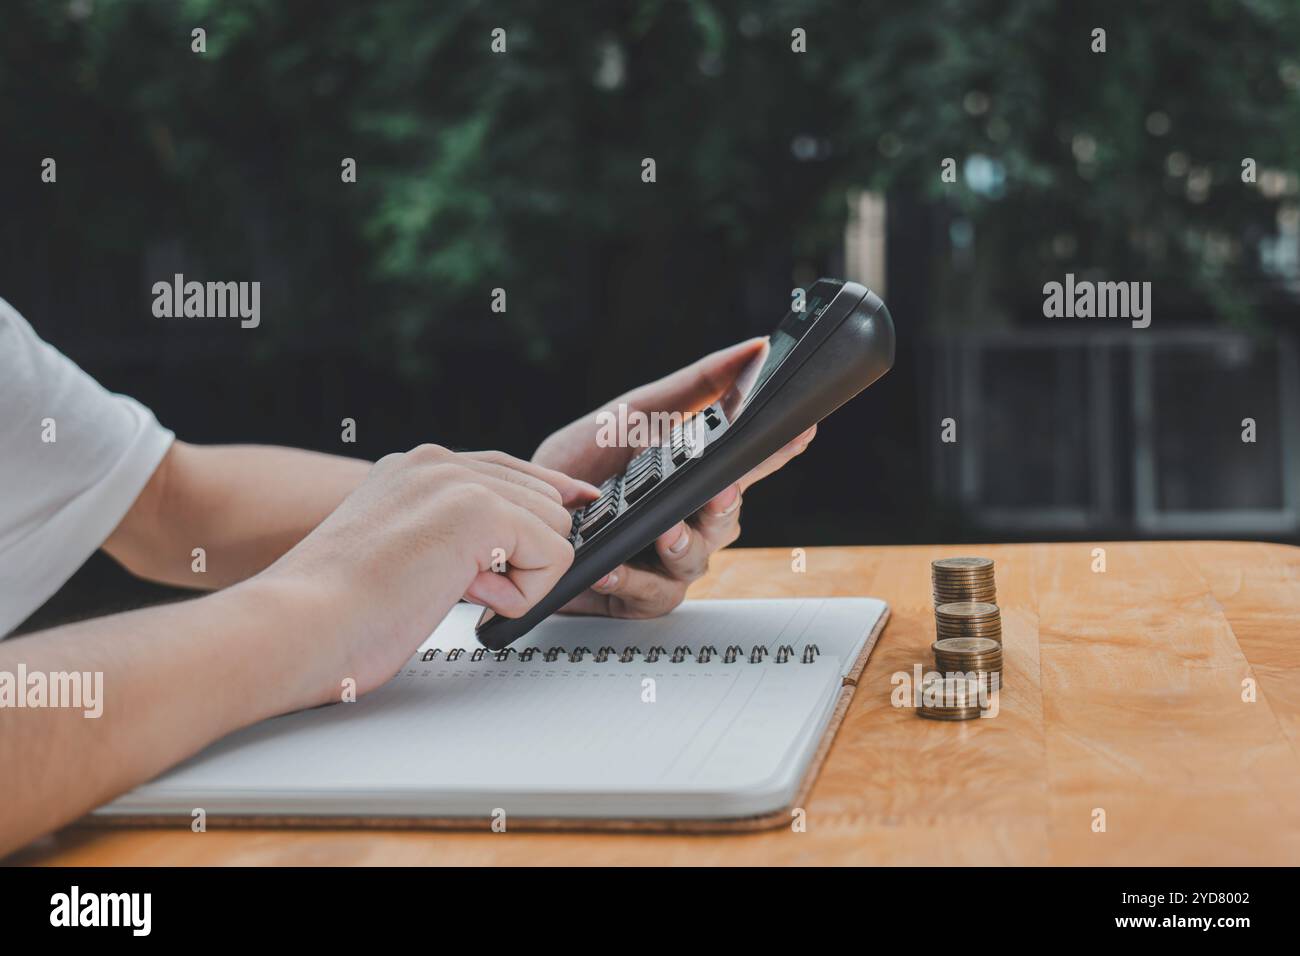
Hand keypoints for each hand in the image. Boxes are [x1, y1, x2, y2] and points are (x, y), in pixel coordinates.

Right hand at [254, 445, 594, 702]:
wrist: (294, 626)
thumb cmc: (330, 612)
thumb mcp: (399, 556)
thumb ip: (449, 539)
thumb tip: (505, 552)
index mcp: (414, 469)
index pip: (510, 472)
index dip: (543, 506)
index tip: (570, 523)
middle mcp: (436, 463)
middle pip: (544, 499)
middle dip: (523, 554)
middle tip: (464, 589)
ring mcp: (456, 481)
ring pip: (555, 526)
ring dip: (521, 576)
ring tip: (456, 594)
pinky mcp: (477, 511)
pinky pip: (555, 553)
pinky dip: (524, 594)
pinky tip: (471, 600)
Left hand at [532, 339, 816, 618]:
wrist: (527, 509)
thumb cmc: (586, 462)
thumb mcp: (638, 413)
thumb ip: (697, 385)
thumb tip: (754, 348)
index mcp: (701, 477)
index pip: (751, 462)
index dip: (780, 449)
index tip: (802, 429)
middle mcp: (695, 522)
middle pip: (727, 518)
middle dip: (725, 504)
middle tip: (719, 489)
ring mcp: (671, 562)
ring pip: (695, 560)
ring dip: (680, 544)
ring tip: (663, 529)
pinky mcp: (642, 594)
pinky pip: (652, 593)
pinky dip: (633, 579)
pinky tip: (614, 565)